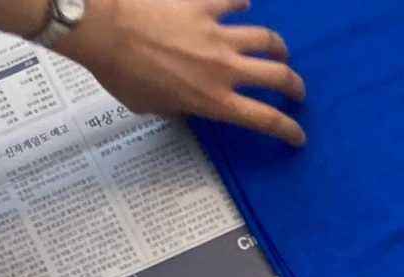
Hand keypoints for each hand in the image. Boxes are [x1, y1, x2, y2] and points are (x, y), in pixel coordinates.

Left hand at [64, 0, 306, 145]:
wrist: (106, 28)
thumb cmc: (122, 73)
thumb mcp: (152, 107)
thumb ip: (176, 107)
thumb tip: (182, 102)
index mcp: (212, 101)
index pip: (263, 120)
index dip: (286, 130)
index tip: (297, 136)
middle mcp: (224, 69)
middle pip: (277, 77)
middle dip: (294, 86)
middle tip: (296, 91)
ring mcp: (217, 34)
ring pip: (265, 39)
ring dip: (277, 47)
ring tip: (278, 51)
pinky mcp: (204, 5)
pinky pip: (233, 1)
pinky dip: (242, 3)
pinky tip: (244, 3)